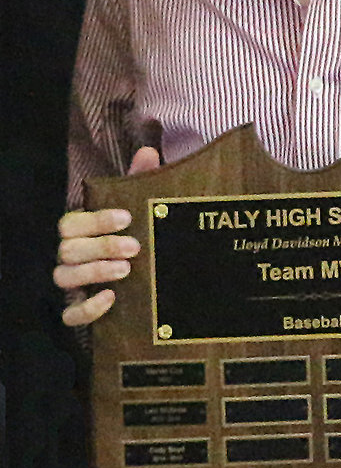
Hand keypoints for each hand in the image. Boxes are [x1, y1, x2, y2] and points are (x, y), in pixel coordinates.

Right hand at [54, 146, 159, 325]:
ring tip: (127, 270)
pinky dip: (87, 309)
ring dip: (95, 272)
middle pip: (67, 249)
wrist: (143, 281)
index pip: (70, 222)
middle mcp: (68, 255)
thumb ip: (139, 181)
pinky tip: (110, 298)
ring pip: (64, 277)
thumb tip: (148, 153)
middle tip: (134, 247)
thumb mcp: (138, 207)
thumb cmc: (132, 234)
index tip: (127, 218)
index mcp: (78, 230)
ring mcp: (71, 283)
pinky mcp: (77, 310)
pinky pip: (70, 314)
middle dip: (101, 247)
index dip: (95, 220)